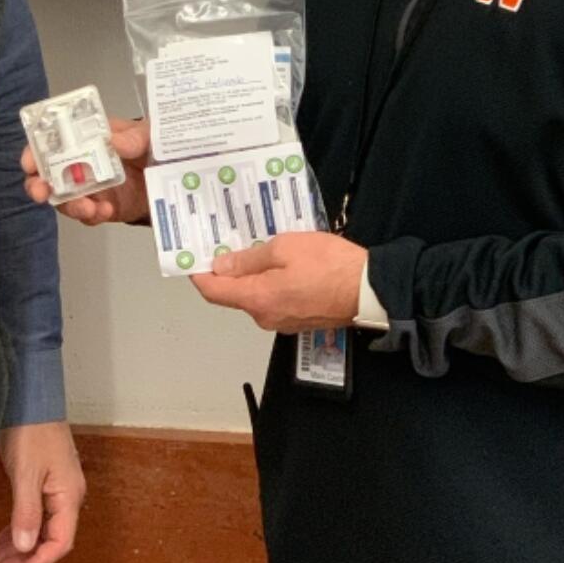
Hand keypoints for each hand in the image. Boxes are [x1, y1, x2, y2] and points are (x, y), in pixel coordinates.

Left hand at [0, 420, 85, 562]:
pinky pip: (36, 513)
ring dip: (22, 545)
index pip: (59, 542)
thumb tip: (26, 547)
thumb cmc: (31, 432)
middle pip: (51, 537)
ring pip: (42, 527)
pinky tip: (5, 537)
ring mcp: (57, 486)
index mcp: (68, 495)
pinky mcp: (44, 479)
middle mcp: (67, 494)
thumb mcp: (25, 474)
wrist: (30, 398)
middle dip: (27, 557)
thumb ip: (26, 512)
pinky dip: (20, 527)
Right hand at [21, 116, 151, 225]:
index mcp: (86, 137)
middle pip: (46, 174)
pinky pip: (88, 215)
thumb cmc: (155, 145)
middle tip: (42, 192)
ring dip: (69, 205)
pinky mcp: (102, 206)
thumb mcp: (148, 134)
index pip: (51, 141)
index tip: (30, 163)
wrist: (173, 175)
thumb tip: (115, 142)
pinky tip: (105, 211)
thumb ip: (135, 137)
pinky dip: (92, 215)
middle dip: (38, 185)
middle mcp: (81, 162)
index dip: (34, 151)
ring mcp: (89, 187)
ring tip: (88, 208)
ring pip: (63, 199)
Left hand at [191, 231, 368, 332]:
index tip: (193, 257)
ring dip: (254, 274)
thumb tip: (222, 266)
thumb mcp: (285, 248)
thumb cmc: (330, 265)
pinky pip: (276, 299)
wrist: (370, 290)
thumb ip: (249, 259)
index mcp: (257, 299)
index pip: (213, 291)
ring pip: (257, 295)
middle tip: (230, 241)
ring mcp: (284, 321)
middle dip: (229, 269)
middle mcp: (266, 316)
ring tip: (261, 245)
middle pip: (235, 294)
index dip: (199, 274)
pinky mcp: (300, 319)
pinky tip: (283, 262)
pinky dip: (272, 282)